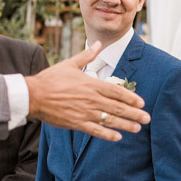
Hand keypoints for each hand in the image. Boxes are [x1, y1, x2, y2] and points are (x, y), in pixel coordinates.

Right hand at [24, 43, 149, 138]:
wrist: (33, 95)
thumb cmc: (51, 79)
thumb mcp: (70, 63)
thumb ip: (88, 55)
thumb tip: (99, 43)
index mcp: (91, 84)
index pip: (116, 91)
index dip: (130, 98)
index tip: (141, 103)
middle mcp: (91, 99)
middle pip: (117, 107)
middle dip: (134, 113)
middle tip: (147, 118)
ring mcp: (85, 112)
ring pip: (110, 120)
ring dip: (126, 124)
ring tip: (137, 128)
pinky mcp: (76, 123)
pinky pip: (95, 130)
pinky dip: (107, 134)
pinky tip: (118, 137)